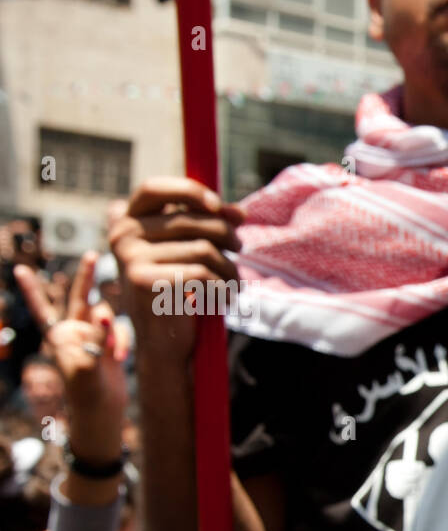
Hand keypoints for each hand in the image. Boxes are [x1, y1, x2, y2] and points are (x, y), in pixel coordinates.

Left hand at [15, 252, 127, 459]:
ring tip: (114, 355)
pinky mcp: (111, 344)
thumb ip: (95, 335)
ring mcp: (94, 337)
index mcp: (58, 336)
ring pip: (106, 316)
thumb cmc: (86, 391)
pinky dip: (122, 343)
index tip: (21, 270)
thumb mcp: (85, 365)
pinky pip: (120, 332)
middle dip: (86, 277)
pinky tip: (121, 358)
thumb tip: (102, 313)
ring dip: (112, 332)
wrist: (102, 411)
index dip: (32, 290)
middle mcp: (74, 332)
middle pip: (80, 298)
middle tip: (91, 255)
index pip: (42, 309)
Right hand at [110, 176, 245, 365]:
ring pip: (204, 249)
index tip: (219, 206)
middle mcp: (123, 235)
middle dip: (227, 235)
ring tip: (234, 284)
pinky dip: (223, 288)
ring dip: (230, 268)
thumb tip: (241, 213)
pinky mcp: (144, 282)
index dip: (189, 190)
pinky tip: (224, 299)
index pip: (153, 188)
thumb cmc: (180, 292)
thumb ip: (209, 226)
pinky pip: (202, 274)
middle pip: (192, 220)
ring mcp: (130, 258)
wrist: (164, 342)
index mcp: (126, 221)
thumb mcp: (189, 252)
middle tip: (239, 250)